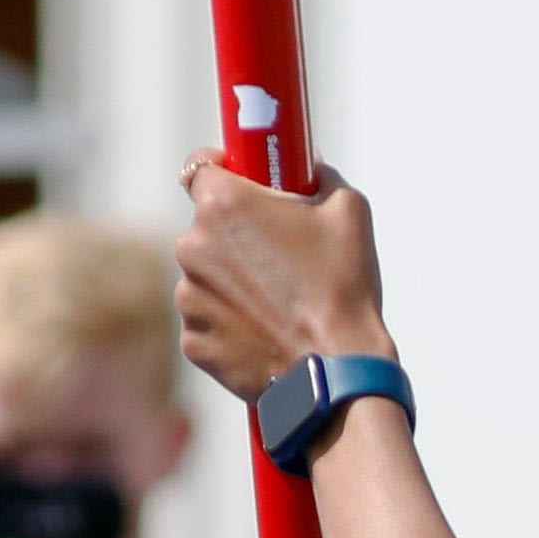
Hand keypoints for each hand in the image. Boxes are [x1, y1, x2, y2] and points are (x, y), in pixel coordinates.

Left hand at [175, 161, 393, 406]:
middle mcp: (192, 246)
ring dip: (233, 284)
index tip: (243, 182)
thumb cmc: (344, 288)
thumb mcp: (349, 211)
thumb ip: (320, 176)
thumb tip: (310, 167)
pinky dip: (232, 325)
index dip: (225, 172)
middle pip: (208, 229)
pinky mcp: (194, 342)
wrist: (338, 370)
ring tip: (280, 303)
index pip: (202, 167)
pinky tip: (268, 332)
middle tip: (280, 254)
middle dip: (237, 237)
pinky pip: (209, 322)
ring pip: (207, 278)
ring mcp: (189, 297)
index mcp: (223, 205)